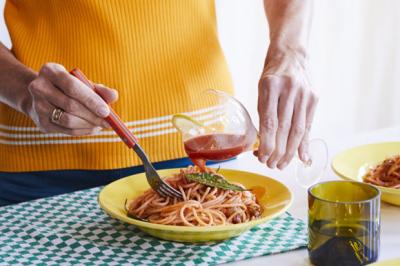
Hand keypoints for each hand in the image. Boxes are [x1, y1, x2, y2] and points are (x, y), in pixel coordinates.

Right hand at [27, 63, 117, 134]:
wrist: (43, 97)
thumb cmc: (70, 88)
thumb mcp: (84, 84)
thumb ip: (100, 89)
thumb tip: (114, 96)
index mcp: (50, 71)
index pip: (72, 87)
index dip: (91, 100)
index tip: (106, 111)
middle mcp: (39, 87)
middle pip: (70, 105)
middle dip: (92, 116)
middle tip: (108, 123)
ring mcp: (37, 105)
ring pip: (67, 120)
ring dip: (88, 125)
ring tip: (101, 125)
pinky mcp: (40, 122)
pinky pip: (65, 130)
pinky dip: (82, 131)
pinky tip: (92, 128)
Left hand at [256, 50, 317, 168]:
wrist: (292, 53)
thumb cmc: (272, 74)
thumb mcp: (261, 89)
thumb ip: (264, 113)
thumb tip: (265, 143)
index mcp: (270, 86)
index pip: (270, 122)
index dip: (267, 144)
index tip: (262, 157)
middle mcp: (289, 89)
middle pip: (284, 129)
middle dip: (278, 151)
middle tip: (271, 165)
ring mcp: (304, 93)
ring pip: (298, 129)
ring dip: (290, 151)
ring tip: (282, 164)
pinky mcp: (314, 97)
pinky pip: (308, 124)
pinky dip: (304, 142)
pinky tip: (301, 156)